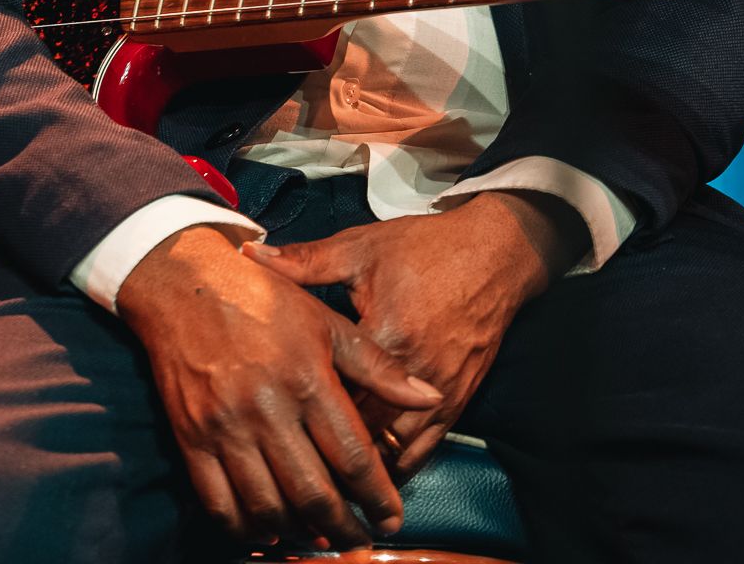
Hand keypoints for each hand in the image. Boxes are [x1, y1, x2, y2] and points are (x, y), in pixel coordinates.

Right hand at [118, 224, 441, 551]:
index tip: (392, 518)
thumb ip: (378, 367)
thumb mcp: (327, 323)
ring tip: (320, 538)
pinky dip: (244, 529)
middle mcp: (267, 410)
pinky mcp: (190, 438)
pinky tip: (267, 533)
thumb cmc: (263, 300)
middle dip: (344, 528)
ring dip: (299, 533)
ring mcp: (225, 428)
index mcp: (308, 380)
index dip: (377, 497)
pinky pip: (217, 502)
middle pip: (313, 493)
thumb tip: (429, 397)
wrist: (184, 285)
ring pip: (267, 507)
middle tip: (359, 541)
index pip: (353, 457)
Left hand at [246, 191, 582, 475]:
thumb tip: (249, 254)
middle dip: (330, 458)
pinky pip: (427, 448)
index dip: (305, 419)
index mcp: (385, 335)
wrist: (494, 253)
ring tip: (331, 496)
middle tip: (293, 478)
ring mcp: (439, 391)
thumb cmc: (425, 248)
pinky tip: (376, 482)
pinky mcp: (458, 399)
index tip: (273, 434)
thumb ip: (304, 261)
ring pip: (397, 451)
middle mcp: (413, 374)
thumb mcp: (361, 248)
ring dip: (365, 474)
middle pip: (365, 434)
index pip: (338, 393)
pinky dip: (399, 467)